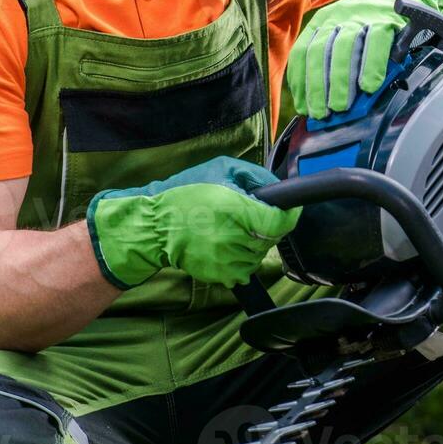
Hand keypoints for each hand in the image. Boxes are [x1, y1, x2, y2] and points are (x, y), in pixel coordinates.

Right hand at [85, 156, 300, 288]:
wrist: (154, 225)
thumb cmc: (186, 193)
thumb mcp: (223, 169)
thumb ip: (256, 176)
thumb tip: (279, 189)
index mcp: (237, 210)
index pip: (280, 221)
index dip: (289, 214)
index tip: (287, 209)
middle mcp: (234, 238)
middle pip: (273, 238)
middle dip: (267, 225)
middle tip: (248, 214)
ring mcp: (227, 260)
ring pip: (260, 254)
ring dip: (254, 242)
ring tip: (232, 228)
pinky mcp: (220, 275)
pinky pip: (245, 269)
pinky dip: (241, 257)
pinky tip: (225, 243)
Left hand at [287, 0, 442, 117]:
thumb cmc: (375, 26)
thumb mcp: (349, 36)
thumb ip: (337, 62)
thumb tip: (326, 101)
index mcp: (324, 21)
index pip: (304, 51)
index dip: (302, 81)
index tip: (305, 107)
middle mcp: (339, 16)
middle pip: (321, 51)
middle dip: (319, 86)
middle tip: (322, 112)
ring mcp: (362, 16)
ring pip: (344, 48)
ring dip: (341, 80)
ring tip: (341, 106)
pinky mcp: (385, 19)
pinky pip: (376, 44)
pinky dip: (371, 67)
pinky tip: (369, 86)